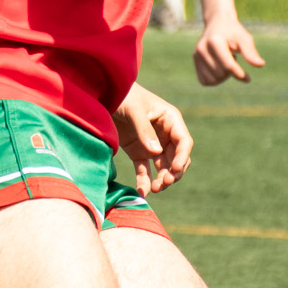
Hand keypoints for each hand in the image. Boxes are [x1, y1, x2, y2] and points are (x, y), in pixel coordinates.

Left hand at [114, 82, 193, 196]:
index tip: (176, 169)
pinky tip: (143, 192)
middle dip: (174, 172)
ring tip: (155, 189)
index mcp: (170, 119)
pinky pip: (145, 170)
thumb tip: (156, 152)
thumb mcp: (134, 109)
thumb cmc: (123, 95)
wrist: (103, 94)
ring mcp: (152, 145)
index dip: (182, 156)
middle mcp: (165, 134)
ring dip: (163, 180)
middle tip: (165, 183)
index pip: (183, 141)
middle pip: (177, 158)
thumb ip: (144, 129)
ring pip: (164, 167)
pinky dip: (145, 181)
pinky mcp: (138, 152)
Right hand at [192, 16, 264, 85]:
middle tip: (234, 58)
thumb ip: (250, 52)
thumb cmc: (233, 31)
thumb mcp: (244, 38)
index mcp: (214, 41)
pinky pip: (205, 81)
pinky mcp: (195, 61)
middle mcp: (202, 48)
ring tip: (226, 62)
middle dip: (231, 71)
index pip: (228, 65)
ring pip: (213, 80)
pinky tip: (219, 68)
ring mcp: (196, 55)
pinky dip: (214, 80)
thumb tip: (260, 64)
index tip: (248, 79)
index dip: (239, 74)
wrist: (217, 22)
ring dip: (223, 76)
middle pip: (221, 74)